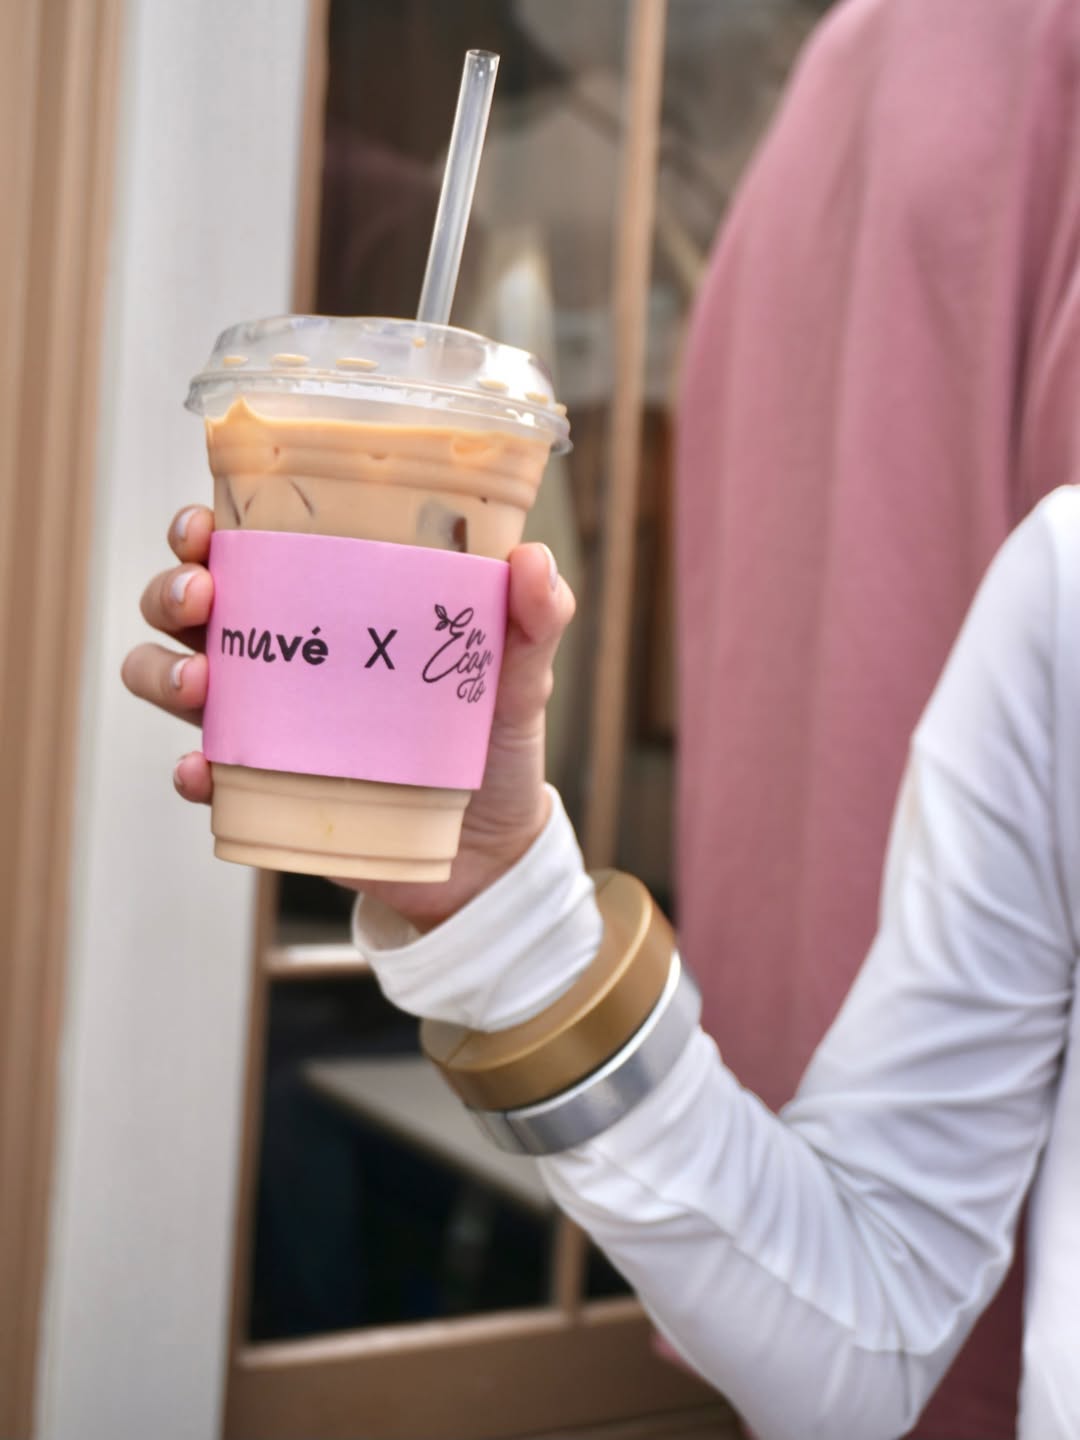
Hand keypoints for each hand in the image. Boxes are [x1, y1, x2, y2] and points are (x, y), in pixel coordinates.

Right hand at [121, 505, 575, 929]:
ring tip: (200, 685)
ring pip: (171, 680)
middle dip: (171, 592)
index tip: (204, 526)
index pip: (246, 548)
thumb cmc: (493, 742)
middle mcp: (282, 655)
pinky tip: (205, 772)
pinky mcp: (263, 789)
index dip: (202, 531)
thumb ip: (535, 619)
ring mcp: (264, 723)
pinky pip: (202, 776)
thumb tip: (533, 560)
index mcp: (329, 605)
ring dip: (164, 672)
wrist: (489, 850)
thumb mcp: (518, 677)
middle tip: (201, 599)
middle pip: (187, 607)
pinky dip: (191, 772)